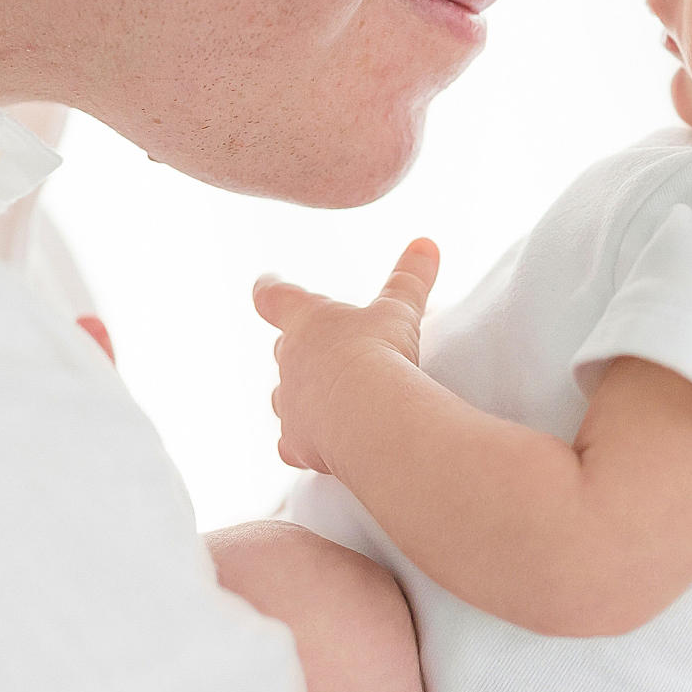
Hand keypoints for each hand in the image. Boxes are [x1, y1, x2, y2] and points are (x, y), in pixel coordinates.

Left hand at [254, 240, 441, 475]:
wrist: (370, 414)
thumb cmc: (380, 353)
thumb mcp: (400, 310)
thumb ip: (410, 277)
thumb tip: (426, 243)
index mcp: (307, 321)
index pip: (275, 297)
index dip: (270, 290)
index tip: (265, 285)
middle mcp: (290, 362)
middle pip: (283, 351)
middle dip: (298, 350)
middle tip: (319, 349)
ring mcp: (290, 404)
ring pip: (283, 398)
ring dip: (300, 396)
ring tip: (322, 398)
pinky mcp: (297, 442)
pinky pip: (290, 443)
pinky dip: (301, 442)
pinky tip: (313, 447)